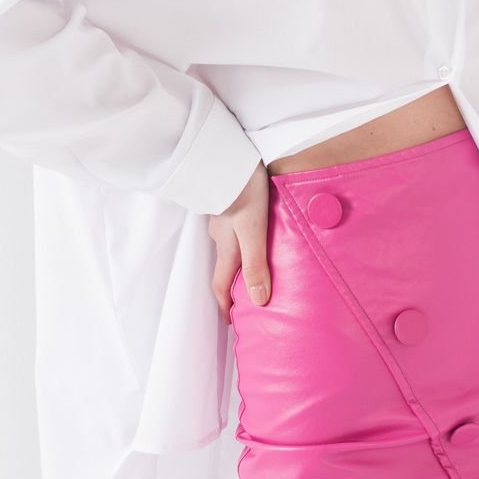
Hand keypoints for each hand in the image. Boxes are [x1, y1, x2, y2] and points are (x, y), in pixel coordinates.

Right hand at [209, 158, 270, 324]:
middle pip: (224, 268)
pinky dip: (240, 240)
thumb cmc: (244, 191)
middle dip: (231, 287)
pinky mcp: (227, 202)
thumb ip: (255, 265)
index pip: (221, 285)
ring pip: (229, 247)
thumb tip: (258, 301)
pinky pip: (232, 229)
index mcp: (226, 247)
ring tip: (254, 267)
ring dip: (238, 262)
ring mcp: (221, 219)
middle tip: (244, 298)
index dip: (225, 306)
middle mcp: (220, 236)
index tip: (231, 321)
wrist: (230, 157)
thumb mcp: (253, 231)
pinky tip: (252, 232)